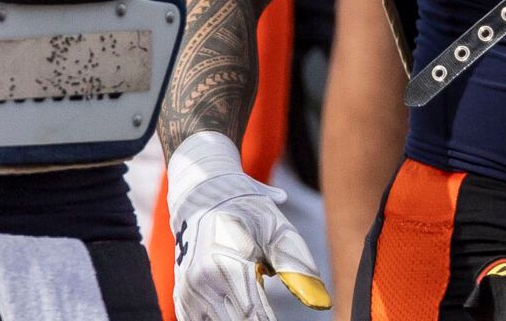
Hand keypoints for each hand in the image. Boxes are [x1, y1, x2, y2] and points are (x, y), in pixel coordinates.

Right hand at [169, 131, 331, 319]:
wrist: (204, 197)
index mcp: (227, 266)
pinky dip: (223, 317)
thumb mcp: (278, 231)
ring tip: (260, 305)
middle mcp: (202, 284)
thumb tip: (323, 303)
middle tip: (272, 313)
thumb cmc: (248, 212)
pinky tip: (240, 308)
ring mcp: (188, 293)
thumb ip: (298, 268)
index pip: (254, 315)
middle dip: (258, 319)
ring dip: (241, 317)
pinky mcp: (182, 298)